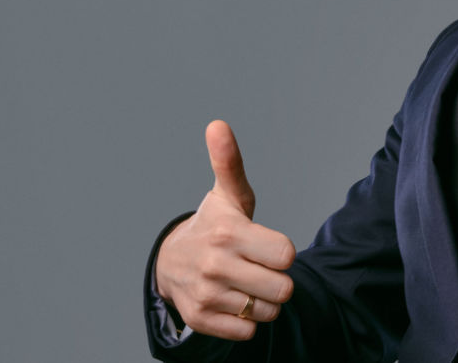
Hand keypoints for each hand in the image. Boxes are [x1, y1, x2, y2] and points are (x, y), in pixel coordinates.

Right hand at [154, 120, 296, 339]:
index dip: (283, 252)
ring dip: (264, 301)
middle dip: (279, 280)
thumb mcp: (227, 195)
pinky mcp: (200, 319)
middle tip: (260, 268)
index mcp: (228, 233)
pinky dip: (247, 320)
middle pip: (283, 288)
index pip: (287, 255)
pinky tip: (234, 300)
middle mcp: (214, 265)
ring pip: (268, 312)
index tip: (267, 246)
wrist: (170, 261)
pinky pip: (248, 333)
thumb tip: (218, 124)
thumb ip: (230, 162)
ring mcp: (206, 295)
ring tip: (247, 283)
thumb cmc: (214, 224)